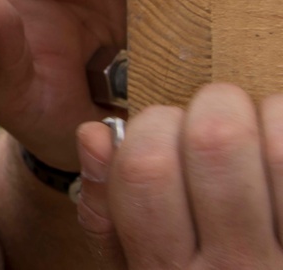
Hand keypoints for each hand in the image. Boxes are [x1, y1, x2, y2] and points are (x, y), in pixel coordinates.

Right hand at [76, 83, 282, 267]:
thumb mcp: (135, 269)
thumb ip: (104, 208)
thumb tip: (94, 134)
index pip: (145, 168)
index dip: (151, 125)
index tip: (163, 128)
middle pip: (215, 142)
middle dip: (213, 105)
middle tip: (215, 115)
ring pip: (280, 145)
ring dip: (267, 114)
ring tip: (260, 127)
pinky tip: (280, 146)